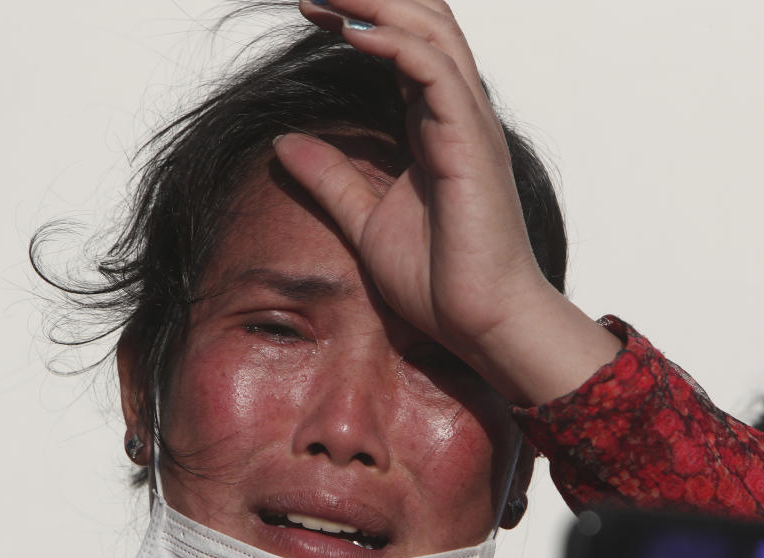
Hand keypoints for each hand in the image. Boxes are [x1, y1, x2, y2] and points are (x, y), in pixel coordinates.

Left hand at [276, 0, 619, 403]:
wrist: (480, 321)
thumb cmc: (440, 279)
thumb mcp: (365, 220)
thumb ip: (330, 178)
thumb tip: (283, 143)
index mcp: (437, 125)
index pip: (404, 45)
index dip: (359, 17)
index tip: (310, 8)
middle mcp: (458, 113)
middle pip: (424, 22)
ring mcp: (470, 124)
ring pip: (432, 32)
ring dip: (377, 6)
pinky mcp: (472, 142)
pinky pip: (435, 72)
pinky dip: (393, 44)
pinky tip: (349, 32)